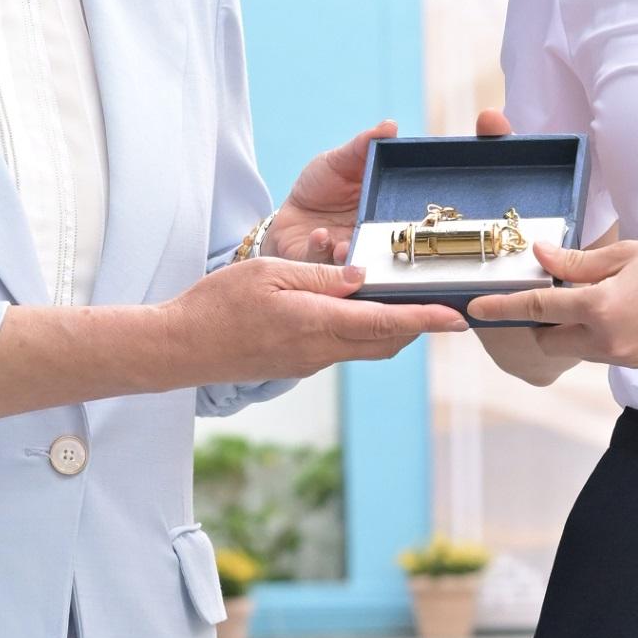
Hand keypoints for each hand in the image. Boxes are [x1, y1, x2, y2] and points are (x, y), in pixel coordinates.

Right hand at [159, 254, 459, 384]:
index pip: (385, 324)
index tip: (458, 318)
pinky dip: (362, 331)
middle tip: (444, 305)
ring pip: (366, 347)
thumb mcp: (270, 272)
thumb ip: (320, 275)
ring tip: (407, 302)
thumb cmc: (218, 304)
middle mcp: (320, 350)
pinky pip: (342, 348)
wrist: (179, 348)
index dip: (427, 321)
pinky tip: (357, 309)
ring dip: (390, 329)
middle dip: (419, 326)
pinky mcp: (298, 364)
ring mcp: (309, 362)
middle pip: (386, 342)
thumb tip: (362, 277)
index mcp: (316, 323)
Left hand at [261, 120, 397, 264]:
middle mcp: (367, 238)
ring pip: (354, 260)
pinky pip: (322, 261)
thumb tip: (390, 125)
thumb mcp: (340, 160)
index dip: (408, 221)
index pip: (402, 220)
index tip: (410, 217)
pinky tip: (319, 235)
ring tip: (344, 246)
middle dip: (381, 247)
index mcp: (379, 214)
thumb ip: (362, 146)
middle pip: (382, 247)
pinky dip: (321, 249)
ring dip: (351, 255)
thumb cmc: (319, 186)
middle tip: (378, 239)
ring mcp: (344, 253)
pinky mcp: (318, 262)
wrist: (289, 213)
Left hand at [470, 235, 637, 371]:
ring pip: (577, 348)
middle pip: (550, 340)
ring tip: (605, 296)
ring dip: (575, 327)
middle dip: (545, 320)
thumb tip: (542, 256)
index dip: (502, 308)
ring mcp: (625, 358)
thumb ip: (579, 262)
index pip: (538, 307)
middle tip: (562, 290)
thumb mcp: (629, 253)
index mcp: (602, 307)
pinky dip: (600, 335)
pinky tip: (629, 310)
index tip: (476, 309)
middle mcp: (608, 341)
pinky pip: (603, 353)